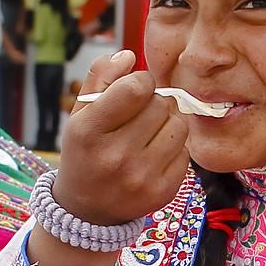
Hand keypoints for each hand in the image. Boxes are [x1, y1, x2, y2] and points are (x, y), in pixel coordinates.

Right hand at [53, 49, 192, 227]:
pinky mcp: (162, 193)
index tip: (135, 90)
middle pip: (160, 105)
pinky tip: (155, 154)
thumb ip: (100, 77)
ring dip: (168, 123)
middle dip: (154, 103)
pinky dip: (174, 149)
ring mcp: (140, 177)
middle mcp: (114, 156)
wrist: (87, 209)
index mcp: (88, 131)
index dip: (141, 81)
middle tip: (141, 115)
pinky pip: (185, 153)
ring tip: (149, 133)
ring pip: (178, 126)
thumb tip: (130, 56)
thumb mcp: (80, 113)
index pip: (135, 88)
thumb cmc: (85, 151)